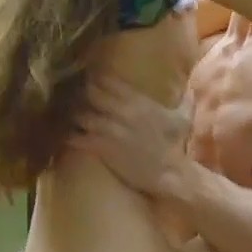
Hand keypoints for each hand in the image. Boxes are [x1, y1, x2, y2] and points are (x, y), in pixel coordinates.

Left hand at [69, 76, 191, 195]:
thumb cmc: (175, 146)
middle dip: (80, 93)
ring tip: (65, 114)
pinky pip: (77, 138)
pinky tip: (63, 135)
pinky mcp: (101, 148)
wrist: (169, 173)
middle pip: (90, 94)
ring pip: (80, 114)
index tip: (87, 77)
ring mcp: (109, 130)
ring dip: (72, 114)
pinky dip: (68, 136)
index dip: (95, 78)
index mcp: (138, 101)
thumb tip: (188, 84)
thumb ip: (183, 97)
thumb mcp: (182, 117)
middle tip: (71, 95)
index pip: (108, 81)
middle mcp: (121, 112)